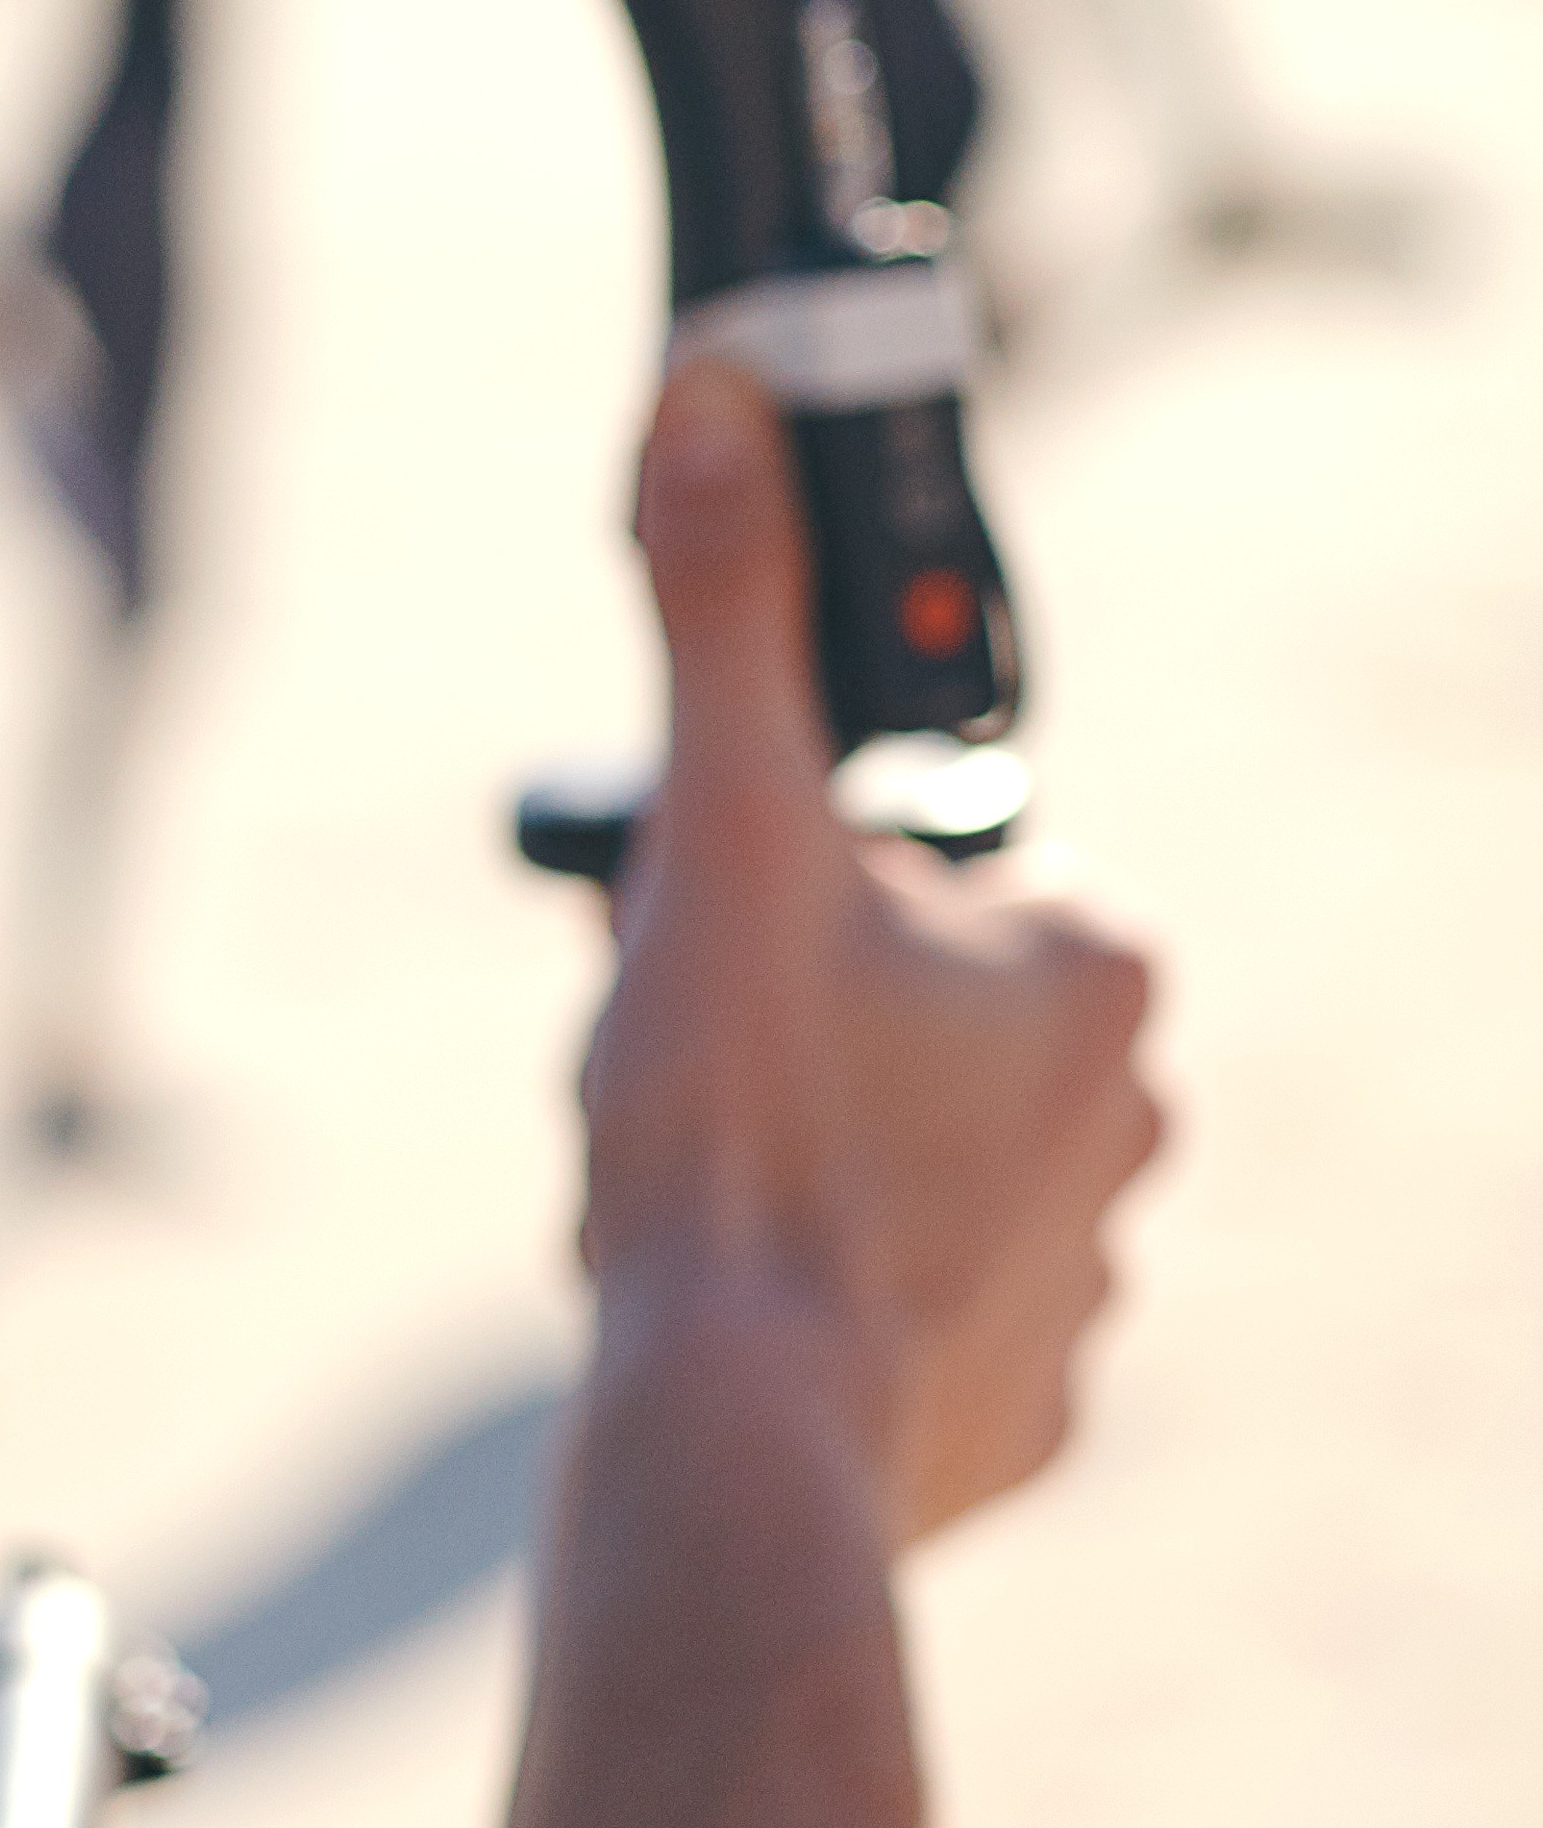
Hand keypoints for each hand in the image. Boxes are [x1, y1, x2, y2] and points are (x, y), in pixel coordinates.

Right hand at [580, 358, 1164, 1546]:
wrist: (735, 1432)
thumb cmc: (737, 1137)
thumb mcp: (712, 834)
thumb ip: (719, 608)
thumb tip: (718, 395)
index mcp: (1095, 966)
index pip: (937, 884)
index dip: (798, 903)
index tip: (719, 956)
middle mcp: (1136, 1119)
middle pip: (926, 1028)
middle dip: (801, 1039)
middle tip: (691, 1083)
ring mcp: (1094, 1282)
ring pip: (924, 1181)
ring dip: (818, 1179)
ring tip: (708, 1208)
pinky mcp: (1030, 1415)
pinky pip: (928, 1333)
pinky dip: (842, 1322)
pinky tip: (752, 1320)